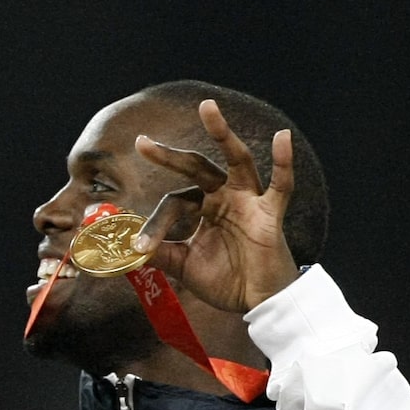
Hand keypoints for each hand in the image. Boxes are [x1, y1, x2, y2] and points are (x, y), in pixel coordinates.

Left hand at [132, 98, 301, 312]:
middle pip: (196, 168)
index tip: (138, 249)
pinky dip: (284, 162)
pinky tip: (282, 137)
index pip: (173, 203)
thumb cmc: (226, 280)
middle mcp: (225, 196)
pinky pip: (280, 184)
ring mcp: (248, 200)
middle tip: (142, 142)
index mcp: (203, 207)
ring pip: (236, 160)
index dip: (154, 226)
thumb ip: (160, 253)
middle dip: (169, 156)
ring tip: (207, 108)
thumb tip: (125, 249)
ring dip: (222, 133)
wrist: (258, 302)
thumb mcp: (184, 265)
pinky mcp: (270, 213)